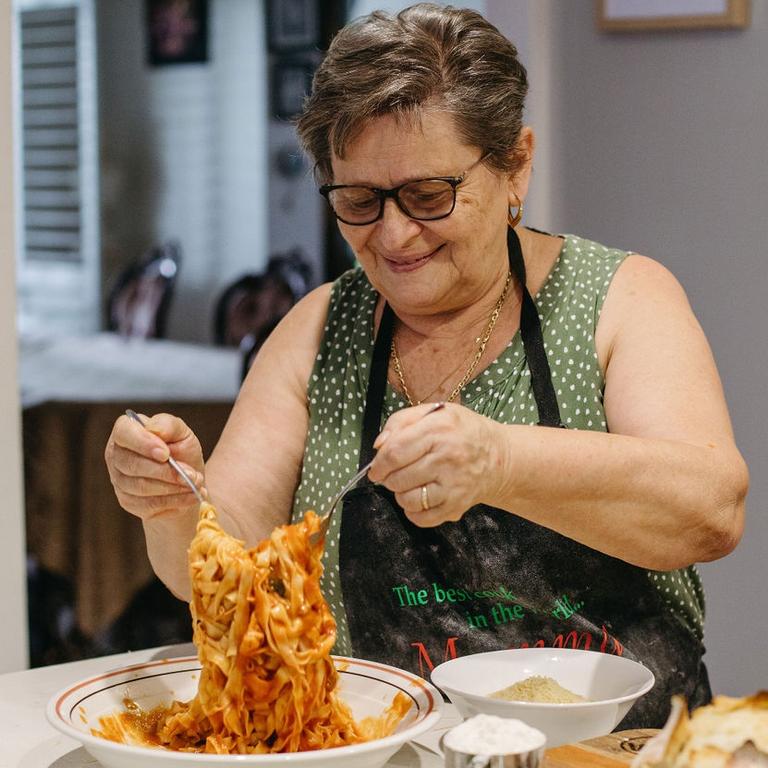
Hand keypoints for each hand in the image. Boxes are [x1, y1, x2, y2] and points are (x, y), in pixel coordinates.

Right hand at [104, 412, 205, 520]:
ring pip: (141, 486)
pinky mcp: (128, 502)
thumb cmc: (182, 452)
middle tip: (191, 474)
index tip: (166, 454)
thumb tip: (154, 430)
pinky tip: (191, 496)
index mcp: (126, 431)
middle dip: (166, 471)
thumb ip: (168, 425)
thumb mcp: (182, 433)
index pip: (123, 432)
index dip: (143, 443)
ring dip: (173, 486)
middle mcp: (117, 455)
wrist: (188, 481)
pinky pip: (149, 504)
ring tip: (195, 483)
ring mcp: (119, 480)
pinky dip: (175, 500)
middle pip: (132, 464)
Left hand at [367, 402, 499, 525]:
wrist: (499, 457)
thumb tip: (379, 445)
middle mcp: (447, 457)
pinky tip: (420, 499)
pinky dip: (414, 512)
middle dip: (388, 479)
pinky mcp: (457, 505)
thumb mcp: (435, 412)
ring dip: (400, 495)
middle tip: (394, 474)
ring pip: (407, 500)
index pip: (395, 452)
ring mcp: (453, 484)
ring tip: (409, 484)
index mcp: (438, 429)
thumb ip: (402, 421)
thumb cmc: (463, 431)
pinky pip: (422, 518)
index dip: (379, 463)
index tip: (376, 468)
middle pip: (398, 478)